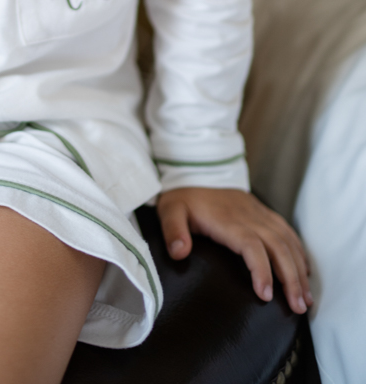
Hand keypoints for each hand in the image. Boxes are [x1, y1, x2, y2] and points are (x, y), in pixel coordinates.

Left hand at [157, 187, 312, 314]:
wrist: (195, 168)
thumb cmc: (183, 196)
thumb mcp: (170, 210)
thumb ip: (173, 231)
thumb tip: (179, 253)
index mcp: (226, 220)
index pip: (251, 246)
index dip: (261, 270)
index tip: (266, 296)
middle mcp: (248, 216)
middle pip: (277, 246)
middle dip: (291, 278)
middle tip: (298, 307)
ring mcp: (258, 212)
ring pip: (286, 240)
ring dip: (299, 268)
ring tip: (306, 298)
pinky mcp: (262, 211)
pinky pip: (286, 230)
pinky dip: (299, 250)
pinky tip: (305, 269)